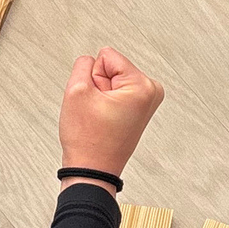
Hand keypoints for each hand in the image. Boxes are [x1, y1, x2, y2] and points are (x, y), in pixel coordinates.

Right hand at [59, 47, 164, 185]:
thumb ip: (83, 64)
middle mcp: (152, 91)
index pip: (106, 56)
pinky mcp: (141, 108)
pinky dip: (107, 103)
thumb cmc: (87, 140)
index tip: (97, 102)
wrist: (92, 171)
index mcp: (143, 85)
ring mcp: (148, 101)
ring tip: (102, 117)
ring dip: (102, 96)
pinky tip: (106, 120)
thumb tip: (93, 59)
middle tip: (98, 111)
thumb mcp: (76, 91)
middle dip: (99, 86)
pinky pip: (117, 91)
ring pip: (113, 79)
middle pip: (112, 67)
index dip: (94, 78)